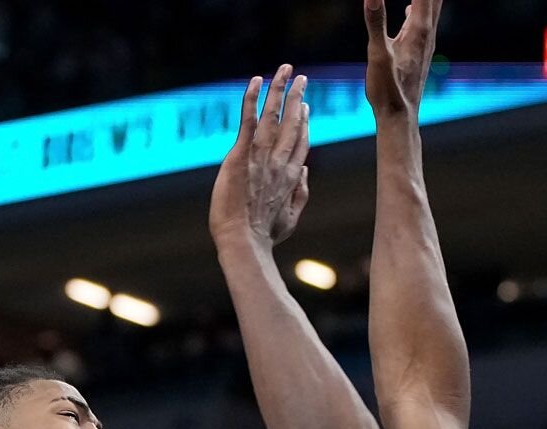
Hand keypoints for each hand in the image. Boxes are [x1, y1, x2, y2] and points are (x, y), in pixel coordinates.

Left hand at [209, 66, 311, 249]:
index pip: (301, 142)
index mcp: (292, 176)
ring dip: (279, 89)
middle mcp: (280, 161)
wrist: (244, 241)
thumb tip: (305, 172)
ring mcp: (261, 156)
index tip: (305, 106)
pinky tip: (256, 81)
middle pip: (293, 122)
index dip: (304, 122)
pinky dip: (252, 98)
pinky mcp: (241, 154)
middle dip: (297, 97)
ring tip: (285, 70)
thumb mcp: (291, 219)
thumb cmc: (264, 236)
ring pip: (274, 114)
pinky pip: (248, 119)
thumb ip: (301, 194)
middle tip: (302, 78)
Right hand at [365, 0, 441, 116]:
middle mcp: (427, 32)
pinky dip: (420, 6)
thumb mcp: (377, 54)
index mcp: (419, 28)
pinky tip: (412, 8)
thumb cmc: (388, 90)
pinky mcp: (418, 50)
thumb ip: (375, 21)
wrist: (399, 117)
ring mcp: (425, 41)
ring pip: (431, 7)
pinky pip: (423, 20)